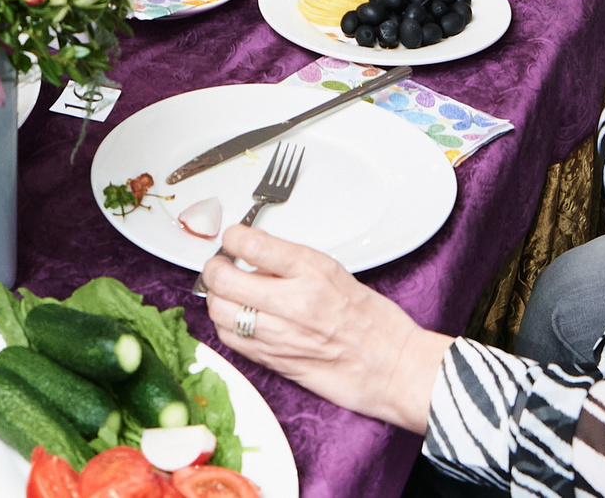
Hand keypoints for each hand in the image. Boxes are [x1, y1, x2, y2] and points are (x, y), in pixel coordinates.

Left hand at [200, 223, 449, 431]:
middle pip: (223, 279)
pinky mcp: (274, 360)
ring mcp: (280, 335)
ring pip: (220, 311)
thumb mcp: (333, 271)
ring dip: (216, 298)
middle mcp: (293, 302)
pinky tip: (236, 318)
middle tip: (220, 265)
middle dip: (214, 268)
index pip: (251, 244)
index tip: (232, 239)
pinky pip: (230, 340)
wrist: (390, 366)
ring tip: (226, 292)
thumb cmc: (370, 320)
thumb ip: (289, 260)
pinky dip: (226, 325)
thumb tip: (251, 252)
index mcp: (311, 271)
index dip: (232, 238)